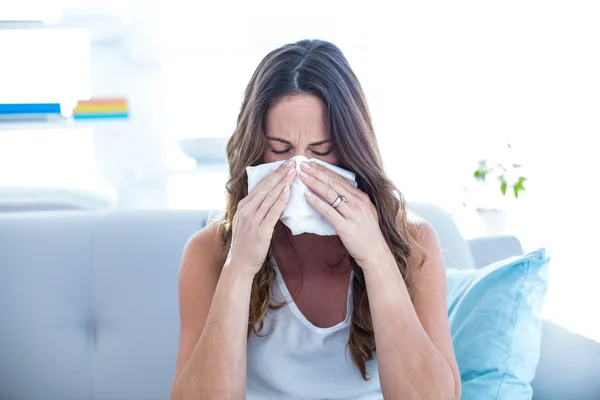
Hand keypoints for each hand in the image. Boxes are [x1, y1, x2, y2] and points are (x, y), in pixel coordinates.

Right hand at [227, 159, 295, 275]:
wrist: (239, 264)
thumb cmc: (246, 244)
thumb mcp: (246, 221)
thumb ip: (255, 208)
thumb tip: (270, 196)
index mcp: (243, 206)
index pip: (260, 185)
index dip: (274, 173)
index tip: (285, 164)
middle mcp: (246, 210)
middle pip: (266, 187)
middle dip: (280, 173)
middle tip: (293, 162)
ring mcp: (252, 220)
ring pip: (270, 196)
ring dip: (283, 182)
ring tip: (294, 172)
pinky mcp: (261, 230)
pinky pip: (273, 211)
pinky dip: (281, 200)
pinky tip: (288, 191)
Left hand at [298, 161, 390, 267]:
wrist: (375, 252)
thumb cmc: (368, 233)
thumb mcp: (366, 211)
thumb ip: (354, 200)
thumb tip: (339, 191)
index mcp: (362, 197)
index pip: (340, 179)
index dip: (325, 170)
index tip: (312, 163)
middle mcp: (357, 202)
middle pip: (333, 183)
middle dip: (316, 172)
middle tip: (303, 164)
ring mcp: (352, 214)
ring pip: (329, 194)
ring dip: (313, 183)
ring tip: (302, 176)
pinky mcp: (345, 226)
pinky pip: (327, 211)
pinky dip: (316, 201)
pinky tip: (306, 195)